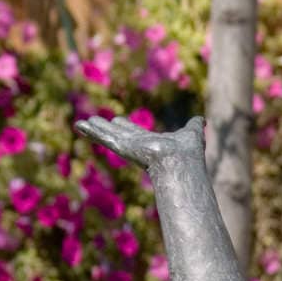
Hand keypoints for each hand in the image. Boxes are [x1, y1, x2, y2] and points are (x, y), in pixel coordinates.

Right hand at [76, 113, 203, 170]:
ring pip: (108, 136)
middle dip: (106, 128)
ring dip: (94, 129)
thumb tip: (202, 120)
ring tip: (80, 123)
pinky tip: (79, 125)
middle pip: (118, 134)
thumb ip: (195, 126)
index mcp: (151, 143)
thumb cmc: (189, 152)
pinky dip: (91, 131)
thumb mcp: (192, 133)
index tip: (117, 120)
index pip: (135, 133)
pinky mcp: (121, 147)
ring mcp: (128, 147)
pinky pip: (104, 137)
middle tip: (93, 121)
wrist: (181, 161)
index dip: (126, 126)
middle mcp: (138, 146)